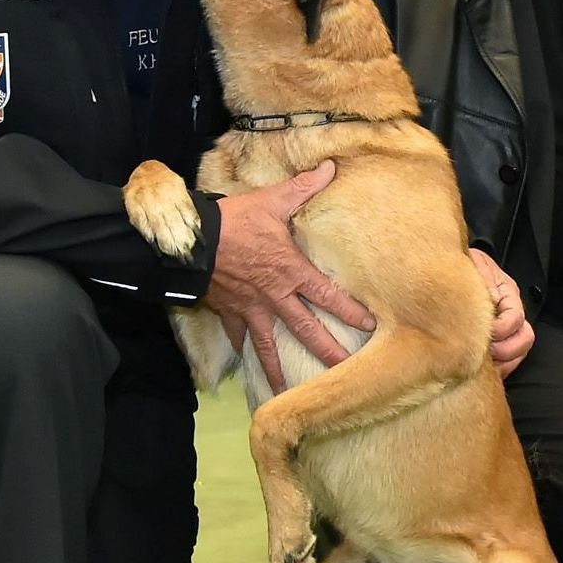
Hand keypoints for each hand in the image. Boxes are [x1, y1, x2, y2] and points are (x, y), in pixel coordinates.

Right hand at [206, 160, 374, 390]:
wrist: (190, 242)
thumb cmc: (234, 221)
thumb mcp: (271, 200)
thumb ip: (303, 188)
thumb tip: (332, 167)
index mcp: (291, 271)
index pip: (329, 295)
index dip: (351, 311)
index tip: (372, 327)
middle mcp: (275, 297)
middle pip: (307, 329)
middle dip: (327, 352)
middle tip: (346, 375)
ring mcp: (251, 309)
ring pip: (271, 345)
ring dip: (282, 370)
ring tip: (292, 395)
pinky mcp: (228, 312)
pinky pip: (239, 337)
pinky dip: (245, 352)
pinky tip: (251, 368)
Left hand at [469, 248, 533, 377]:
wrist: (448, 272)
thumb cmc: (462, 268)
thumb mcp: (472, 264)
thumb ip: (483, 277)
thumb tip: (494, 299)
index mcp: (507, 293)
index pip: (515, 318)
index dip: (501, 330)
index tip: (485, 333)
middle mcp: (510, 313)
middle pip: (525, 338)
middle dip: (505, 350)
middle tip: (483, 352)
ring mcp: (506, 330)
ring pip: (518, 354)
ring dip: (502, 362)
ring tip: (481, 364)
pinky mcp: (496, 344)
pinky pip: (507, 363)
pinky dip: (497, 370)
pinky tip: (481, 370)